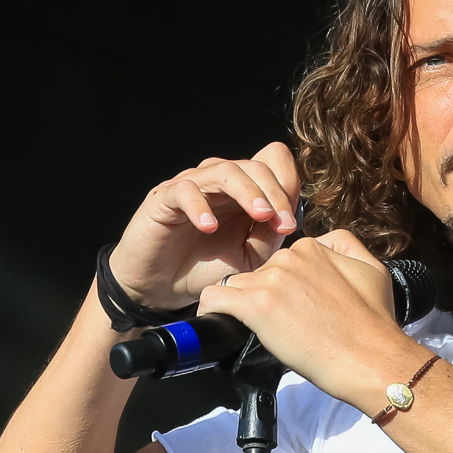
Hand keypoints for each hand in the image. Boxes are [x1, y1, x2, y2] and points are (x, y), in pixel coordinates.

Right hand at [106, 142, 300, 311]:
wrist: (162, 287)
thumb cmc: (205, 268)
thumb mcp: (248, 258)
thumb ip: (268, 236)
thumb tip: (288, 218)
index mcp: (244, 193)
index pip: (272, 166)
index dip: (286, 188)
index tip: (291, 224)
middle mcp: (219, 183)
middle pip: (254, 166)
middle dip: (274, 192)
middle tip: (282, 223)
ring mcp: (192, 186)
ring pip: (224, 171)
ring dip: (247, 192)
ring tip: (261, 215)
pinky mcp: (164, 197)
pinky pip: (184, 190)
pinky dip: (200, 206)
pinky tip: (209, 226)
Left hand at [199, 231, 415, 408]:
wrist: (371, 359)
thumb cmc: (374, 325)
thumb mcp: (373, 270)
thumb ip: (347, 246)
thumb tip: (326, 244)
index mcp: (312, 248)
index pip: (279, 263)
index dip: (281, 289)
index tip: (290, 311)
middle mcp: (289, 257)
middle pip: (256, 274)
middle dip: (261, 298)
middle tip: (279, 327)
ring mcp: (271, 280)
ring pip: (234, 286)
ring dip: (240, 307)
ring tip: (251, 330)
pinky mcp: (256, 306)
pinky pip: (214, 299)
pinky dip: (211, 310)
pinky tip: (216, 322)